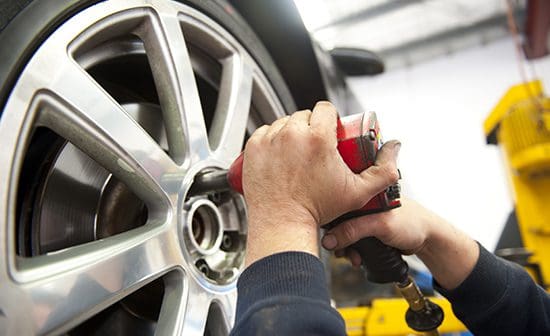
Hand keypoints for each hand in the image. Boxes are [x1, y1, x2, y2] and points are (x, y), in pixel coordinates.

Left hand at [242, 101, 400, 265]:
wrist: (282, 223)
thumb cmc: (316, 209)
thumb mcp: (358, 192)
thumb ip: (383, 172)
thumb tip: (394, 150)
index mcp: (318, 137)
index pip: (325, 108)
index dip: (330, 118)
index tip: (330, 131)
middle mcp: (291, 133)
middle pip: (304, 115)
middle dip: (311, 127)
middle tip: (315, 147)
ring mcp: (269, 140)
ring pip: (284, 122)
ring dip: (291, 132)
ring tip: (297, 152)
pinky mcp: (253, 148)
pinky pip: (265, 132)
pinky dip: (272, 139)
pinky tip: (280, 154)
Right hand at [322, 197, 478, 289]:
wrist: (429, 239)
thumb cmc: (412, 224)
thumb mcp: (381, 225)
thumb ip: (354, 230)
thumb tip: (329, 240)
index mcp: (365, 193)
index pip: (339, 203)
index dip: (331, 220)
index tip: (328, 236)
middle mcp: (362, 203)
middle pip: (339, 221)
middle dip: (338, 239)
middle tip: (342, 252)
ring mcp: (365, 217)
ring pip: (345, 232)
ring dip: (346, 247)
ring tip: (353, 257)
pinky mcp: (369, 230)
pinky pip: (354, 240)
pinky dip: (353, 250)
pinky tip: (357, 258)